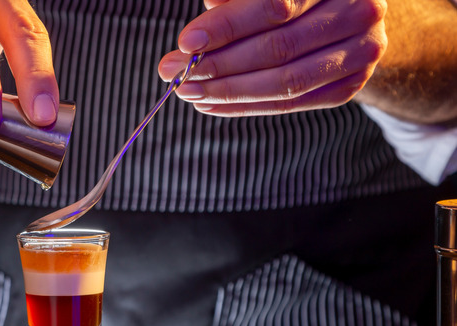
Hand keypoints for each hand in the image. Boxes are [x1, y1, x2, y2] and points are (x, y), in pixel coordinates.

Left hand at [158, 0, 387, 116]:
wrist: (344, 13)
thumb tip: (194, 40)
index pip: (274, 5)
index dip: (227, 26)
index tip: (186, 43)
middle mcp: (359, 10)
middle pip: (278, 47)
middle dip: (219, 64)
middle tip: (174, 72)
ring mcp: (362, 50)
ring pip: (286, 81)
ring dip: (229, 91)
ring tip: (189, 92)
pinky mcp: (351, 84)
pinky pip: (292, 102)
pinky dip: (247, 106)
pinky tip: (211, 104)